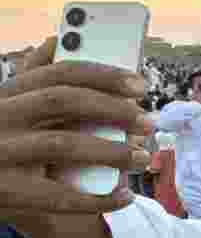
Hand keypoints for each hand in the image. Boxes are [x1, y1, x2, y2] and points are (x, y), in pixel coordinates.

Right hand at [0, 37, 152, 218]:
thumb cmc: (2, 139)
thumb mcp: (8, 104)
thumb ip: (33, 76)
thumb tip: (57, 39)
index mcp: (6, 94)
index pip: (58, 73)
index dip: (103, 76)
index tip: (140, 85)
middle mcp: (0, 118)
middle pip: (62, 102)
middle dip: (113, 108)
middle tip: (149, 121)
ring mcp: (1, 155)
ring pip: (63, 145)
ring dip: (112, 151)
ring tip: (143, 158)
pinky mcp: (6, 193)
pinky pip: (60, 197)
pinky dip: (98, 197)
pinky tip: (124, 196)